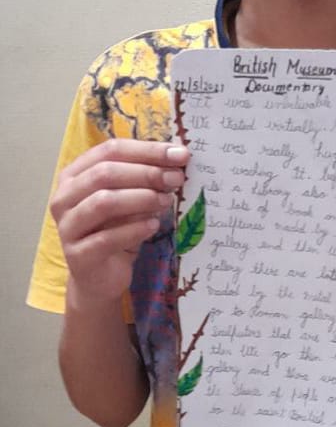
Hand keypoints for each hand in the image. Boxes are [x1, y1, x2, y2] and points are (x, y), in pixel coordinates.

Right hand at [50, 139, 188, 308]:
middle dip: (146, 173)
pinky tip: (153, 226)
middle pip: (105, 173)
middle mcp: (64, 197)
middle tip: (176, 179)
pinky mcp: (77, 255)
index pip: (110, 150)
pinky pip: (107, 238)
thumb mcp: (130, 199)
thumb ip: (145, 178)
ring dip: (141, 198)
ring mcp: (67, 226)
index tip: (180, 154)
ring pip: (104, 202)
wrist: (101, 277)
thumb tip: (177, 158)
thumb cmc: (116, 230)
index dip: (147, 150)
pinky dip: (135, 229)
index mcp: (74, 175)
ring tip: (166, 201)